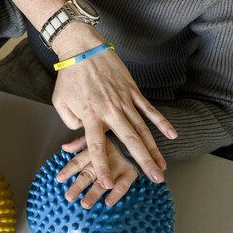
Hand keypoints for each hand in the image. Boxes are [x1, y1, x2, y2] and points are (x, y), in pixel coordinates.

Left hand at [51, 29, 176, 189]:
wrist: (82, 49)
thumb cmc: (70, 77)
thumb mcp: (60, 102)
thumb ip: (71, 123)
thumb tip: (84, 136)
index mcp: (89, 115)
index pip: (97, 146)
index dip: (102, 165)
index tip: (108, 184)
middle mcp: (109, 110)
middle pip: (129, 140)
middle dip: (143, 161)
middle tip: (155, 179)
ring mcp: (123, 100)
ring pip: (142, 128)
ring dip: (153, 148)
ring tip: (162, 166)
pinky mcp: (132, 91)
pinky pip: (148, 109)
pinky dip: (161, 122)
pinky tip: (172, 135)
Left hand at [56, 137, 138, 208]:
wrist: (139, 132)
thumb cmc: (115, 135)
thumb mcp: (97, 134)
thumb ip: (80, 143)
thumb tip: (64, 147)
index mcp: (94, 149)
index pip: (78, 161)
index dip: (68, 170)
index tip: (59, 179)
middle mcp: (104, 158)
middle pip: (88, 173)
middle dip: (78, 186)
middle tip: (68, 197)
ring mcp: (117, 165)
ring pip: (103, 181)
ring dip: (94, 194)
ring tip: (85, 204)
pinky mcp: (131, 171)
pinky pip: (123, 185)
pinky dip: (116, 194)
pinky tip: (108, 203)